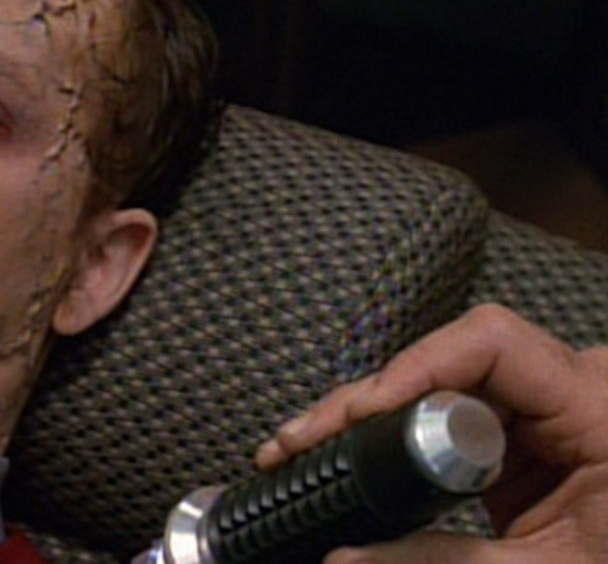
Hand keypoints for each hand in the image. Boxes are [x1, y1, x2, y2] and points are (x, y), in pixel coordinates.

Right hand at [255, 304, 607, 562]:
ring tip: (311, 440)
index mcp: (598, 405)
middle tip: (305, 437)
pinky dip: (399, 429)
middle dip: (371, 397)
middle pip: (449, 359)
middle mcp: (572, 385)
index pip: (492, 342)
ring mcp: (547, 404)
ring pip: (440, 380)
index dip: (415, 368)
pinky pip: (451, 408)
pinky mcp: (524, 429)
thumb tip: (347, 557)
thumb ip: (446, 562)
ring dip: (374, 411)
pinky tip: (352, 444)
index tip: (361, 414)